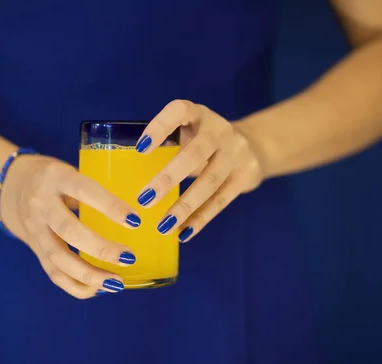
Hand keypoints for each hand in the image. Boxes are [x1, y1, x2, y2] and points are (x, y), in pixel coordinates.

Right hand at [0, 154, 140, 298]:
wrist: (8, 185)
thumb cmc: (54, 177)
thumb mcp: (69, 170)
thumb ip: (94, 189)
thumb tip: (137, 213)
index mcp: (56, 177)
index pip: (84, 191)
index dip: (110, 206)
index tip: (135, 220)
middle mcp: (41, 204)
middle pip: (68, 231)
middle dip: (100, 248)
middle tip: (129, 257)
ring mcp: (35, 229)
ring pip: (58, 258)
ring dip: (89, 275)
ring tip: (117, 282)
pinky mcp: (34, 248)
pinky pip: (53, 273)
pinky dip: (76, 286)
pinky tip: (99, 289)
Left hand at [135, 99, 264, 241]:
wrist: (254, 145)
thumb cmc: (204, 140)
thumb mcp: (190, 130)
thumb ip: (167, 143)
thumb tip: (128, 174)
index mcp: (198, 114)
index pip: (179, 111)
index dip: (159, 127)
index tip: (140, 149)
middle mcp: (219, 130)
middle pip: (195, 154)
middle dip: (168, 178)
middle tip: (143, 200)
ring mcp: (236, 153)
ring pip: (209, 182)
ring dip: (184, 206)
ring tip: (162, 226)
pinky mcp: (246, 176)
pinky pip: (221, 200)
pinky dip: (201, 219)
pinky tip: (183, 233)